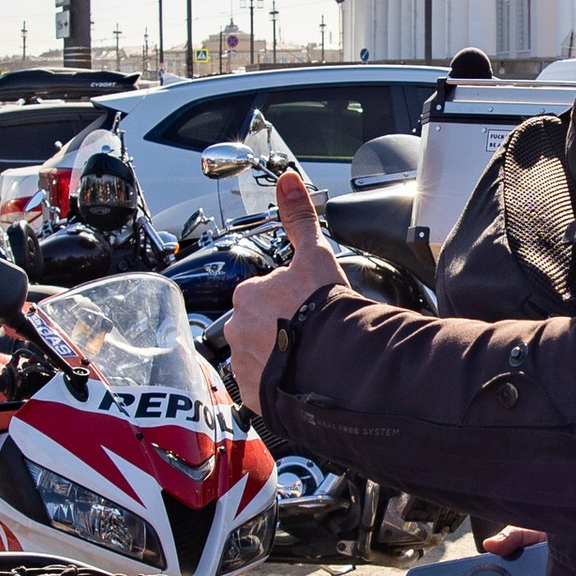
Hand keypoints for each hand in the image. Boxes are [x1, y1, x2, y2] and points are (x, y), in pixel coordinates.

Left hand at [226, 168, 344, 412]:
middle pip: (260, 324)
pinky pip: (263, 386)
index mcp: (248, 295)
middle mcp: (237, 329)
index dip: (290, 300)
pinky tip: (302, 378)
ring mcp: (244, 364)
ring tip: (309, 357)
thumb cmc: (327, 310)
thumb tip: (288, 180)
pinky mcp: (255, 394)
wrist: (339, 365)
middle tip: (311, 332)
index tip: (308, 307)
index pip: (265, 294)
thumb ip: (300, 218)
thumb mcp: (315, 256)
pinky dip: (279, 383)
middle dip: (281, 328)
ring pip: (261, 355)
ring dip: (279, 355)